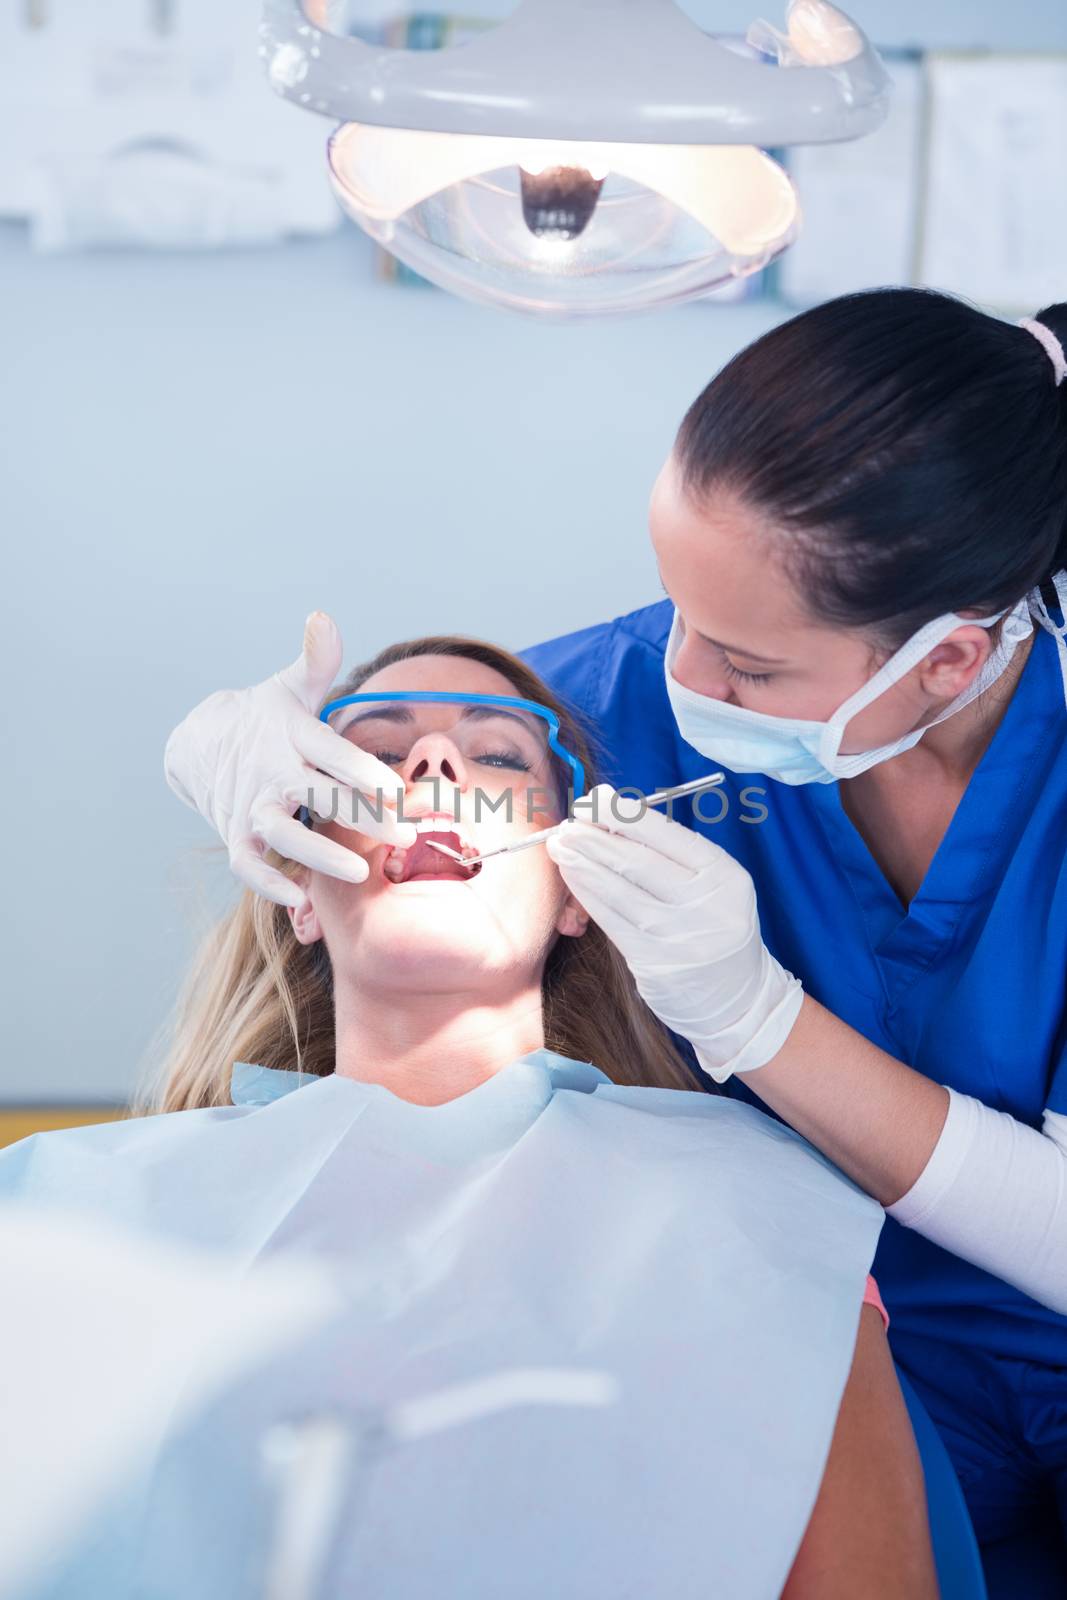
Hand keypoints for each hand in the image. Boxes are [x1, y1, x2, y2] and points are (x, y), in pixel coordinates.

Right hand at [163, 612, 415, 907]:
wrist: (200, 743)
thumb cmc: (266, 717)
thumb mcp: (290, 686)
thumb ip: (316, 660)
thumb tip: (322, 617)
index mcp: (292, 734)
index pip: (330, 751)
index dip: (361, 770)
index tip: (396, 789)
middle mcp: (272, 771)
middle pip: (317, 795)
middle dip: (360, 815)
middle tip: (404, 835)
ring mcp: (252, 805)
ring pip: (281, 833)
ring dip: (318, 854)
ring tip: (360, 872)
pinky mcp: (236, 834)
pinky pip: (248, 863)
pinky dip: (267, 882)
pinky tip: (300, 898)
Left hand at [545, 784, 803, 1081]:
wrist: (737, 998)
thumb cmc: (715, 927)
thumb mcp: (712, 885)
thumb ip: (670, 853)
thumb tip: (612, 813)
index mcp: (725, 875)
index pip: (668, 835)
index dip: (625, 815)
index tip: (595, 801)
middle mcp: (707, 904)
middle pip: (640, 862)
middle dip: (596, 837)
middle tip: (568, 821)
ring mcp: (681, 936)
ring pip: (621, 891)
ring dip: (583, 864)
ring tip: (559, 845)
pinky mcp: (655, 962)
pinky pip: (613, 921)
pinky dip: (588, 895)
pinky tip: (572, 877)